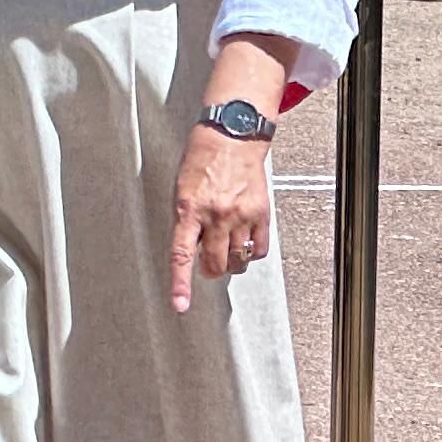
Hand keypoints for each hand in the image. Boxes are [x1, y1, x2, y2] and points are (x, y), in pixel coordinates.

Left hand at [168, 122, 272, 313]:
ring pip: (237, 260)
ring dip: (230, 262)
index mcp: (189, 209)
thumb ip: (185, 222)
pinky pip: (259, 249)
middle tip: (207, 263)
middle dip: (209, 270)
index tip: (180, 304)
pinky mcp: (261, 214)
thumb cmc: (202, 160)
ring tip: (225, 248)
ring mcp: (241, 216)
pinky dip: (251, 252)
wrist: (231, 137)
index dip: (181, 283)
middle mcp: (216, 214)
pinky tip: (244, 241)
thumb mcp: (181, 190)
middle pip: (215, 264)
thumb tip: (191, 251)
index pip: (181, 254)